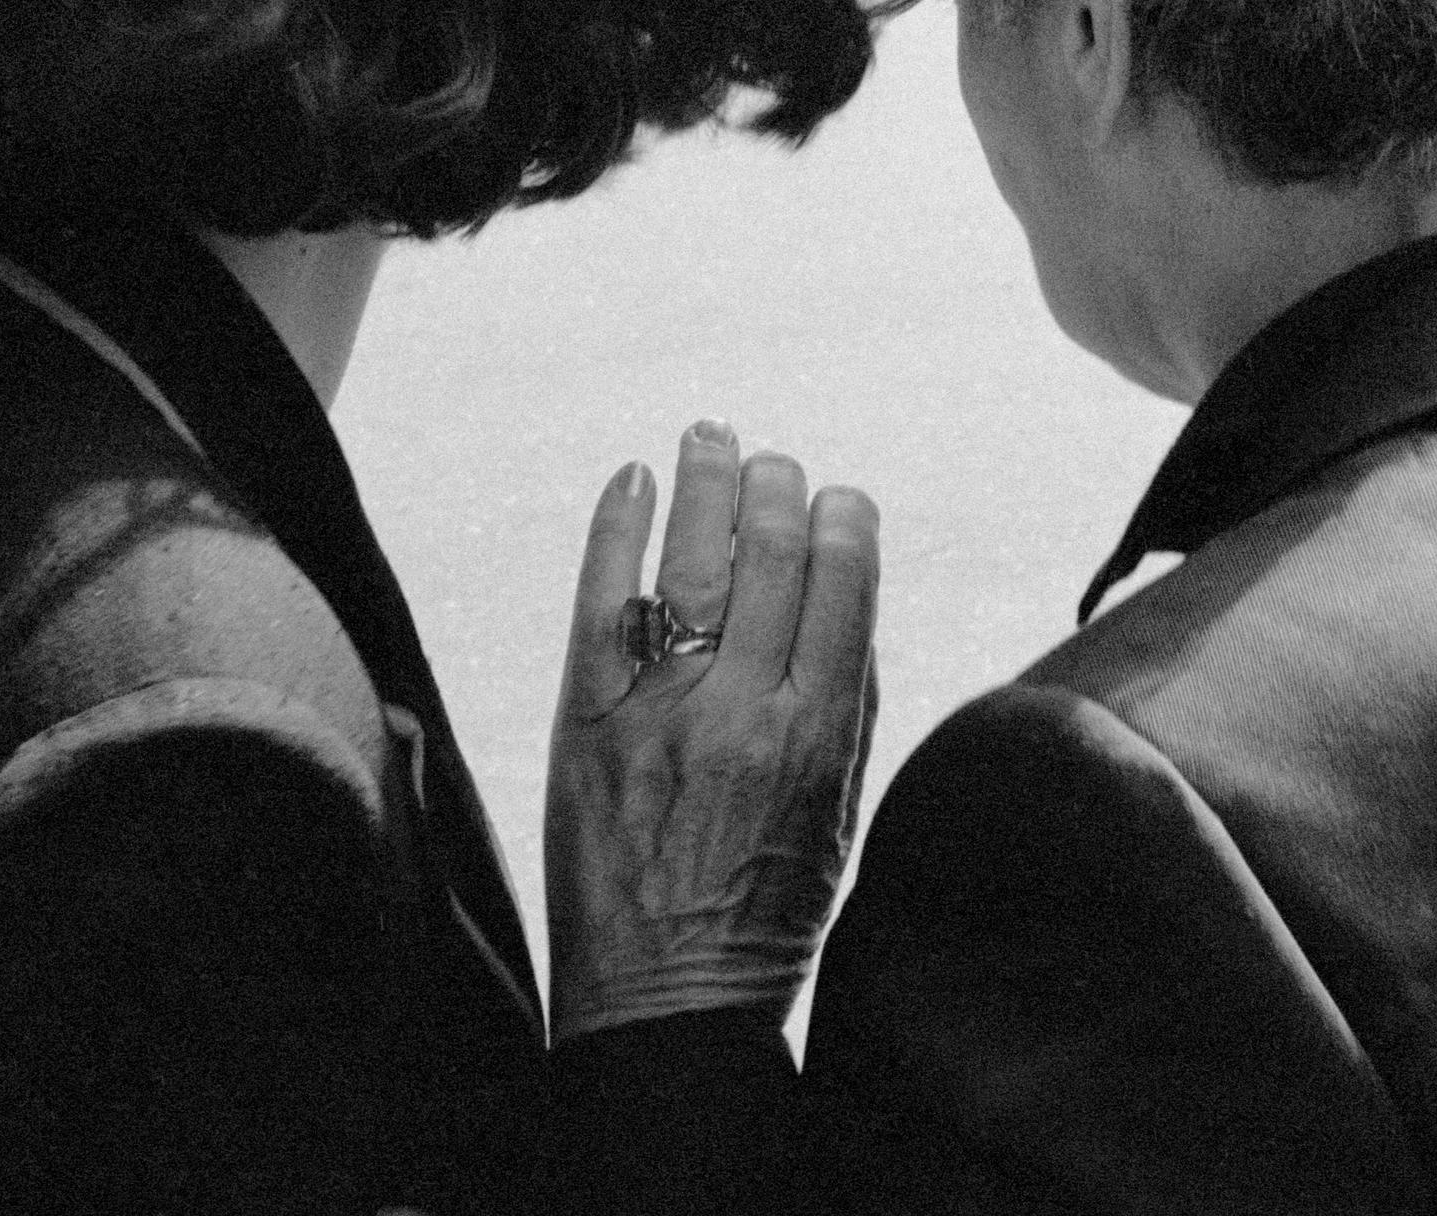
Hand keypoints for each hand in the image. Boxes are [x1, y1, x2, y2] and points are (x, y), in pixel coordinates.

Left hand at [544, 421, 878, 1041]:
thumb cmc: (761, 917)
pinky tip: (631, 479)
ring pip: (692, 561)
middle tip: (771, 458)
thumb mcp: (836, 817)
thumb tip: (852, 608)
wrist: (663, 1002)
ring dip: (705, 482)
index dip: (844, 523)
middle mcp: (744, 709)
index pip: (843, 588)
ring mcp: (659, 709)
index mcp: (818, 734)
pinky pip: (602, 599)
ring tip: (709, 434)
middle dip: (776, 488)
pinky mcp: (584, 718)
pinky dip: (617, 528)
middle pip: (769, 556)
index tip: (839, 496)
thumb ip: (846, 711)